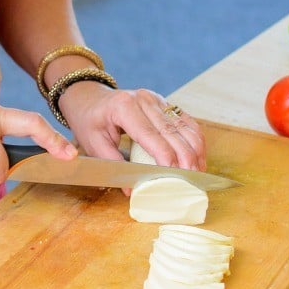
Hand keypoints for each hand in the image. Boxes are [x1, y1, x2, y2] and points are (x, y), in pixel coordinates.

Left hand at [59, 81, 205, 171]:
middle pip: (172, 131)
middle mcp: (144, 100)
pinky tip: (198, 157)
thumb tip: (131, 190)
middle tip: (192, 181)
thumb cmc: (90, 120)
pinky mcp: (164, 103)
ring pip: (184, 125)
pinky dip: (195, 140)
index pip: (151, 134)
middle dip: (186, 157)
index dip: (166, 156)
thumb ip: (113, 164)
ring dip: (195, 150)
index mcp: (124, 107)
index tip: (176, 176)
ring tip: (198, 173)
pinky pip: (186, 121)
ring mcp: (156, 99)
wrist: (90, 98)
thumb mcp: (93, 142)